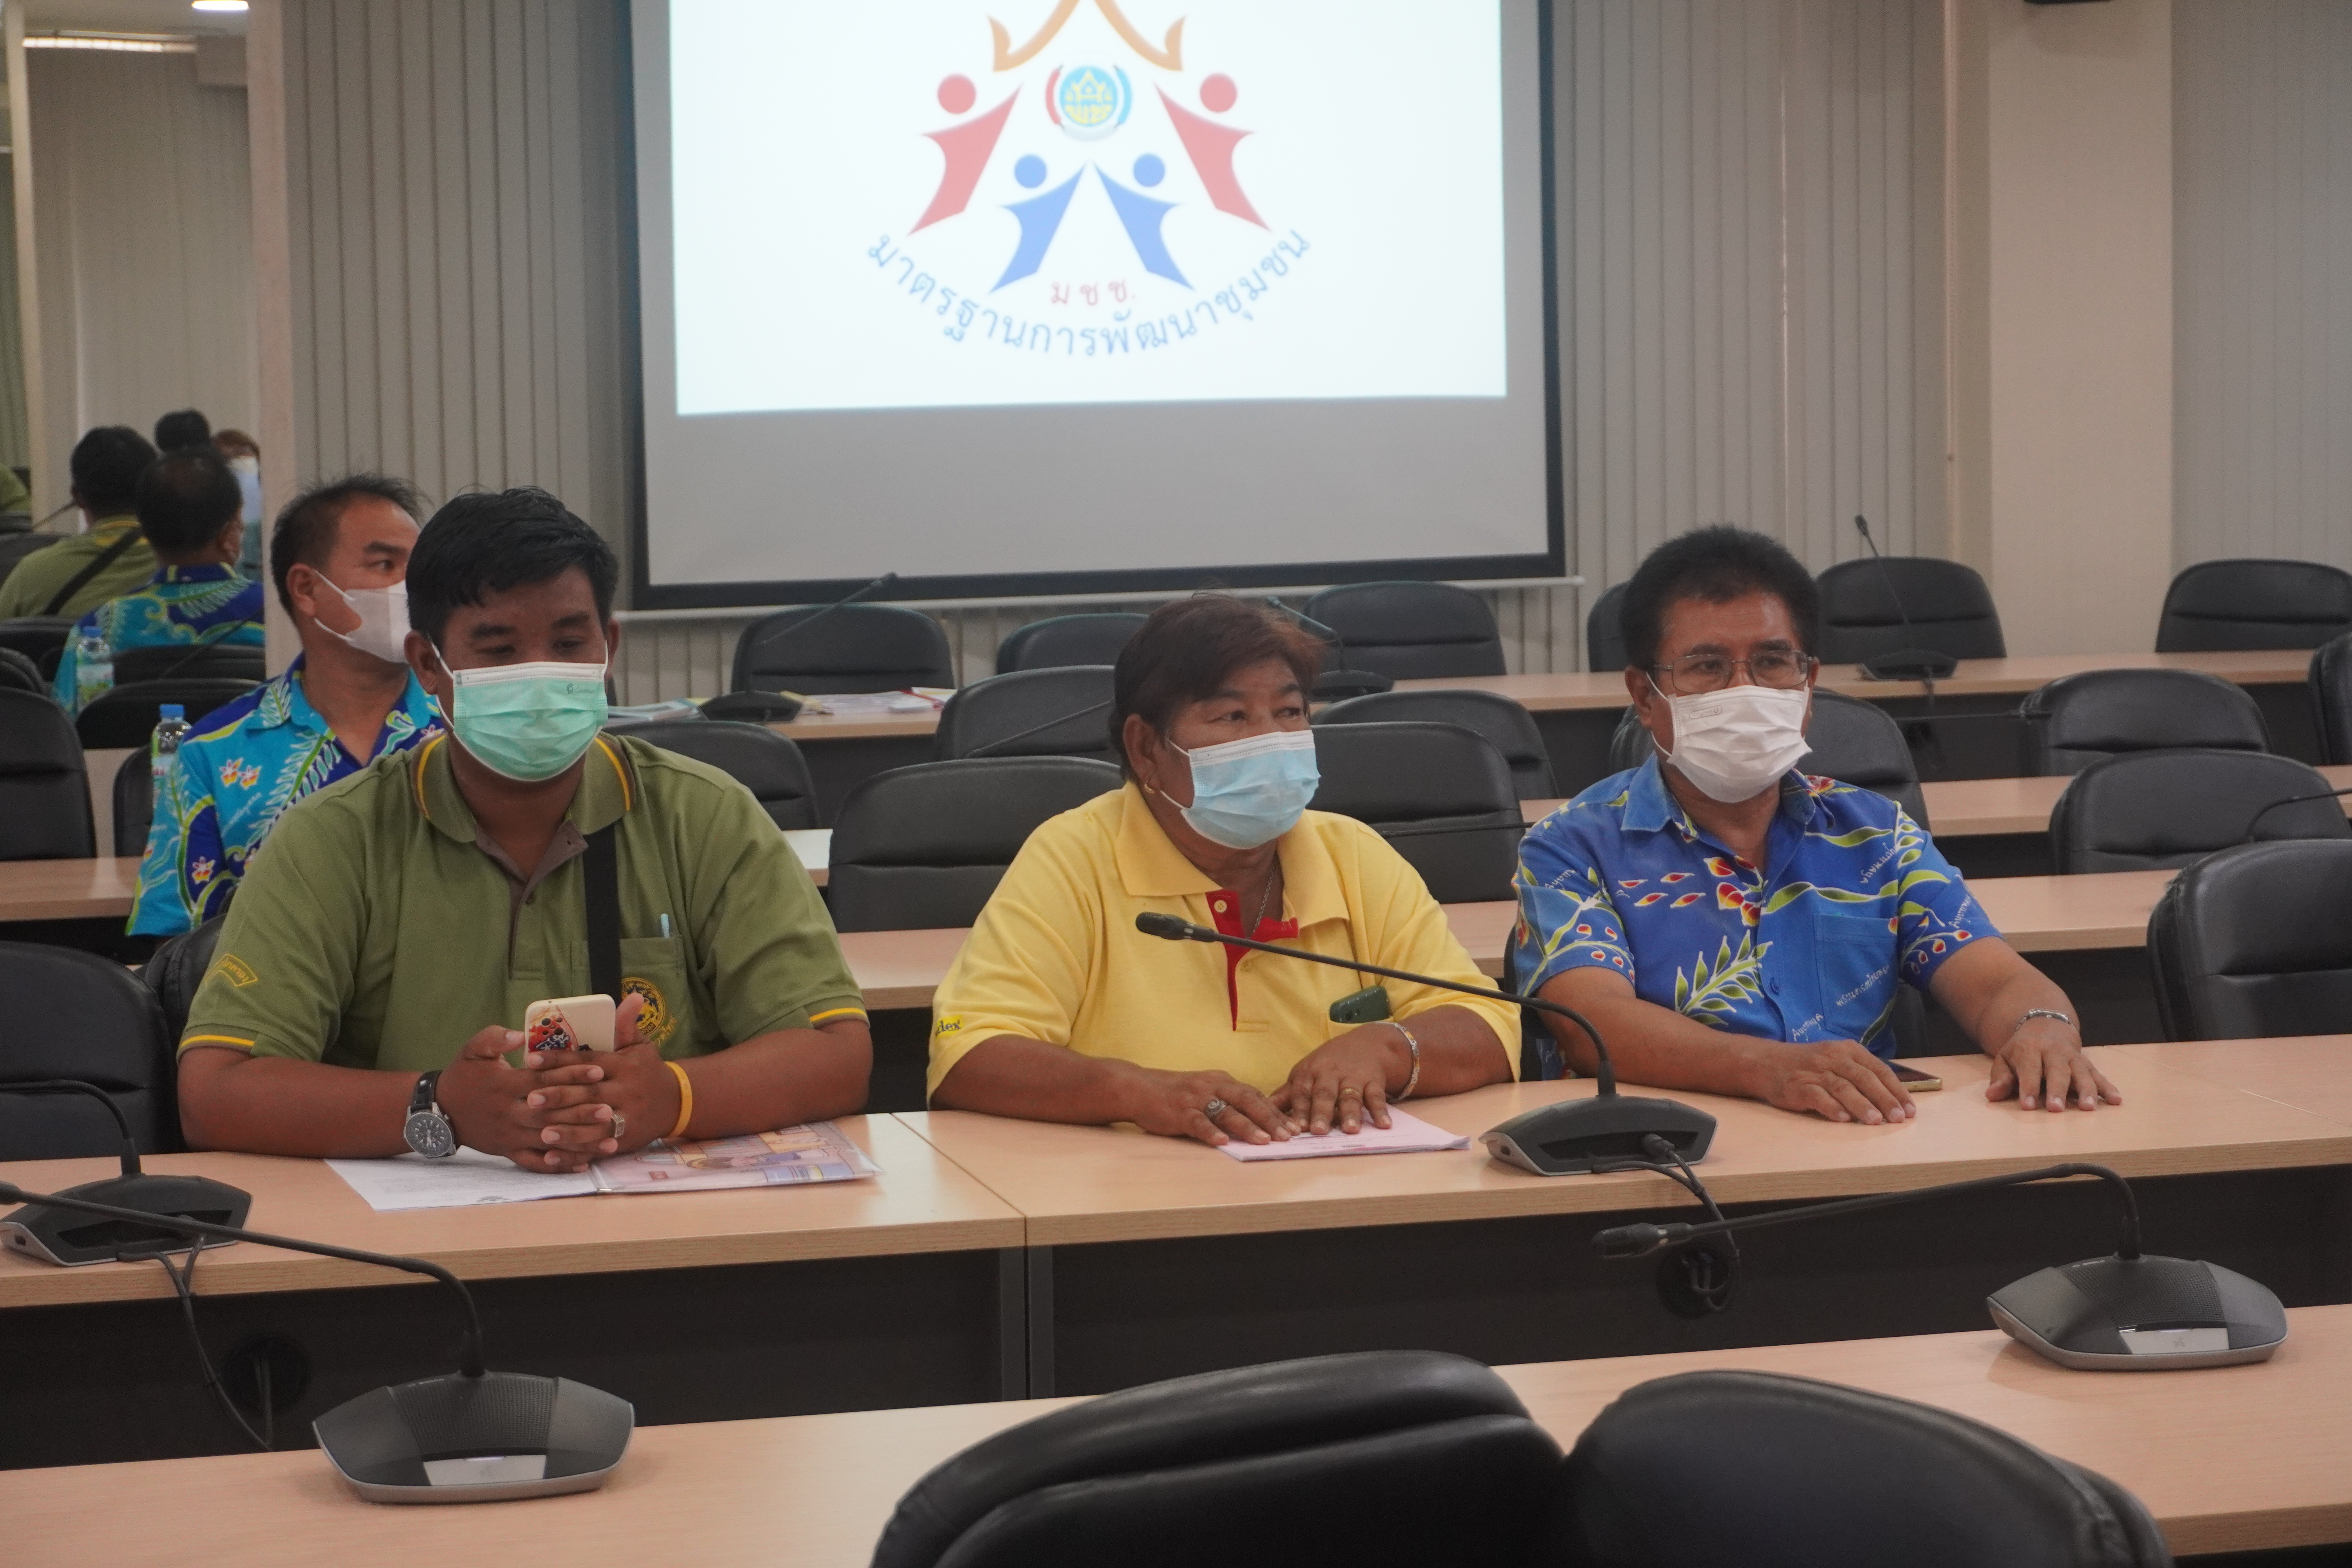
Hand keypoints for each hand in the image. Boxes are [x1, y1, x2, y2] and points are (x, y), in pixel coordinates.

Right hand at [435, 1024, 614, 1170]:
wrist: (439, 1110)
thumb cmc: (463, 1075)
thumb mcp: (472, 1049)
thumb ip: (495, 1038)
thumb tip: (519, 1034)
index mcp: (504, 1086)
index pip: (542, 1081)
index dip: (569, 1076)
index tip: (597, 1071)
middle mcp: (509, 1113)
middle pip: (549, 1114)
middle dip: (580, 1113)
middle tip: (609, 1109)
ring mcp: (509, 1135)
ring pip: (548, 1142)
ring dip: (579, 1143)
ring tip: (609, 1142)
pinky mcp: (508, 1151)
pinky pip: (535, 1162)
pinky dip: (558, 1166)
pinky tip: (584, 1165)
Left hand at [528, 994, 681, 1154]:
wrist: (676, 1103)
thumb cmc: (648, 1071)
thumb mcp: (641, 1046)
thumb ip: (626, 1026)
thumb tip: (634, 997)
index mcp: (624, 1066)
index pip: (588, 1061)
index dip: (560, 1060)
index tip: (531, 1060)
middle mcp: (626, 1092)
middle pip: (589, 1095)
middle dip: (559, 1097)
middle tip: (530, 1098)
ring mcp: (627, 1118)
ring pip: (594, 1126)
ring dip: (568, 1131)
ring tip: (541, 1132)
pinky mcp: (625, 1140)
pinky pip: (597, 1147)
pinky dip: (575, 1153)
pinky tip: (552, 1155)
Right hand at [1119, 1065, 1294, 1146]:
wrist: (1139, 1087)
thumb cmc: (1176, 1094)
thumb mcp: (1206, 1092)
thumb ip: (1227, 1103)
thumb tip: (1256, 1122)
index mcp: (1222, 1081)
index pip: (1255, 1095)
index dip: (1275, 1111)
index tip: (1293, 1126)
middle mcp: (1213, 1086)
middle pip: (1247, 1100)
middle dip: (1270, 1118)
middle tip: (1288, 1135)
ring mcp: (1196, 1098)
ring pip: (1226, 1111)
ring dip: (1247, 1126)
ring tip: (1264, 1140)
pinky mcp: (1179, 1111)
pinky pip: (1197, 1122)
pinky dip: (1210, 1131)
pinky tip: (1222, 1141)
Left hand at [1273, 1025, 1409, 1134]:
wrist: (1367, 1042)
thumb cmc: (1328, 1064)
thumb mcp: (1305, 1073)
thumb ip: (1285, 1095)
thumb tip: (1260, 1112)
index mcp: (1308, 1073)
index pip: (1301, 1093)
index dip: (1298, 1111)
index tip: (1294, 1130)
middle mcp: (1329, 1074)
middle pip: (1324, 1094)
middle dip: (1320, 1112)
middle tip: (1318, 1131)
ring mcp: (1352, 1077)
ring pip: (1349, 1095)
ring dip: (1350, 1113)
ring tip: (1351, 1130)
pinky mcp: (1373, 1080)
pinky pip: (1377, 1096)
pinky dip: (1380, 1111)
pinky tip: (1383, 1125)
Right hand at [1745, 1039, 1915, 1124]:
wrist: (1767, 1062)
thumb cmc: (1809, 1065)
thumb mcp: (1837, 1060)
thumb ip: (1861, 1074)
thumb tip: (1892, 1099)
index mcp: (1848, 1050)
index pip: (1879, 1069)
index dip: (1896, 1090)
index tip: (1910, 1109)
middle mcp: (1833, 1057)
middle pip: (1864, 1078)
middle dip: (1885, 1099)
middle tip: (1898, 1117)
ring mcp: (1815, 1071)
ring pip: (1843, 1087)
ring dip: (1862, 1105)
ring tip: (1876, 1121)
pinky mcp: (1798, 1085)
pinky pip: (1818, 1096)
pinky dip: (1832, 1108)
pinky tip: (1843, 1119)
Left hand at [1988, 1020, 2120, 1111]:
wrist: (2045, 1025)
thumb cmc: (2021, 1051)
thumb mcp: (2005, 1059)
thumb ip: (2000, 1078)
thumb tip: (1991, 1095)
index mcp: (2029, 1049)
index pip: (2029, 1070)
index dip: (2028, 1088)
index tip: (2027, 1106)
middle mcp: (2054, 1052)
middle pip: (2057, 1072)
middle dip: (2057, 1091)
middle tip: (2056, 1110)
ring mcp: (2073, 1057)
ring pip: (2082, 1073)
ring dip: (2086, 1090)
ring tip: (2088, 1107)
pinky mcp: (2087, 1063)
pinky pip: (2099, 1075)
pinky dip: (2108, 1087)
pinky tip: (2116, 1100)